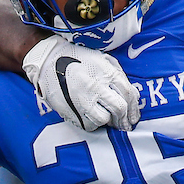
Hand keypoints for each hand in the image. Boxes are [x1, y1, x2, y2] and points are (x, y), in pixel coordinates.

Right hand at [22, 35, 139, 131]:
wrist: (48, 60)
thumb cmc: (77, 58)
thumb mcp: (102, 59)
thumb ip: (118, 75)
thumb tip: (133, 96)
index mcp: (105, 72)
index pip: (128, 93)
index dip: (135, 108)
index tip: (134, 117)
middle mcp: (95, 86)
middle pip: (119, 109)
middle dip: (125, 120)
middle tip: (125, 125)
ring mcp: (81, 99)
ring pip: (103, 119)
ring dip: (108, 122)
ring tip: (108, 121)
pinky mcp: (69, 109)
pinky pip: (87, 124)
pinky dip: (92, 125)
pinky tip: (92, 119)